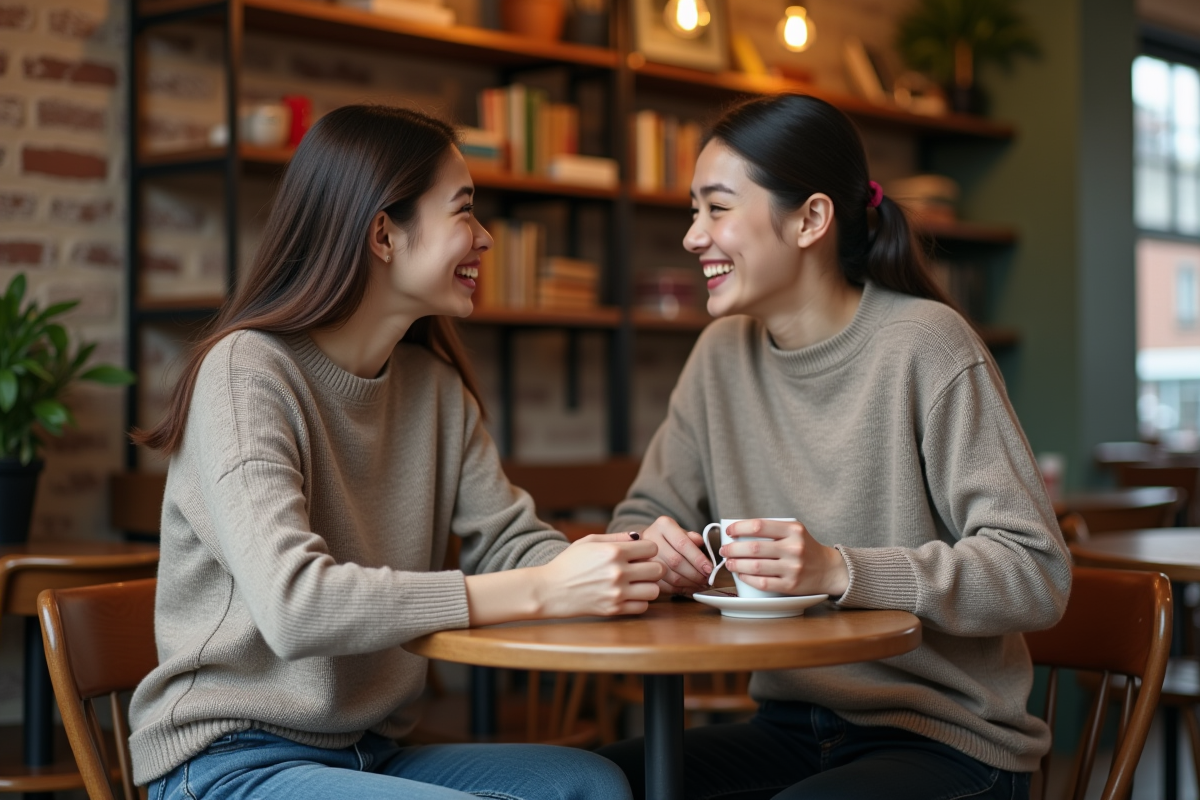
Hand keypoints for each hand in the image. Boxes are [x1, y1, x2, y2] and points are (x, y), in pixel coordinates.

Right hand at [534, 533, 664, 616]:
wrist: (550, 590)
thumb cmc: (569, 563)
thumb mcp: (589, 541)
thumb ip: (616, 537)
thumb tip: (638, 536)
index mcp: (613, 552)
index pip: (652, 548)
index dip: (648, 549)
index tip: (640, 553)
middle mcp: (618, 572)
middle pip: (658, 569)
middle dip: (653, 567)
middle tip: (642, 569)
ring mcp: (617, 593)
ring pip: (654, 590)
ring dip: (649, 586)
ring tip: (637, 584)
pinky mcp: (614, 609)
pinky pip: (643, 607)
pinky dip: (639, 601)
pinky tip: (629, 596)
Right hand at [635, 516, 712, 594]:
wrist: (643, 544)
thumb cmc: (668, 538)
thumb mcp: (681, 532)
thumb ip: (692, 539)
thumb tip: (703, 548)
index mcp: (663, 525)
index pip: (683, 543)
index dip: (698, 559)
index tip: (709, 569)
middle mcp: (650, 539)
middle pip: (676, 561)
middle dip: (695, 574)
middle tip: (707, 580)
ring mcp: (643, 557)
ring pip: (670, 576)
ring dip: (688, 584)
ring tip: (700, 585)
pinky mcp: (641, 572)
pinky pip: (663, 585)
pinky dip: (679, 589)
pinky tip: (688, 588)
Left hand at [722, 519, 848, 596]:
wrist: (829, 569)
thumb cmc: (805, 548)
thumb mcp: (794, 531)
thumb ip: (772, 530)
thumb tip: (738, 533)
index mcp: (793, 530)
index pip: (759, 526)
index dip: (739, 528)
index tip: (729, 532)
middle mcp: (794, 548)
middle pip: (754, 547)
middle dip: (733, 549)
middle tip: (724, 550)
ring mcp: (793, 568)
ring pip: (756, 566)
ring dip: (736, 565)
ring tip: (729, 563)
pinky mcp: (791, 585)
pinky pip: (763, 582)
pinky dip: (747, 578)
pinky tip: (741, 575)